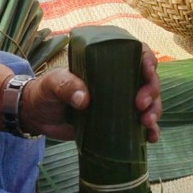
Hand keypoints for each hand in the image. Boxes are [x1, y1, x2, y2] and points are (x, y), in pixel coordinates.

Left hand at [19, 46, 161, 142]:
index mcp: (106, 64)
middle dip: (151, 92)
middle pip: (147, 81)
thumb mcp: (53, 83)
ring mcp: (120, 102)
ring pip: (149, 103)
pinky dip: (150, 131)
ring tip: (147, 124)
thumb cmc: (46, 91)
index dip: (147, 60)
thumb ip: (66, 86)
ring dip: (154, 112)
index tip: (147, 72)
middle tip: (141, 105)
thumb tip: (85, 99)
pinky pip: (140, 126)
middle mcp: (119, 81)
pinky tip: (151, 138)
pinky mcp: (118, 122)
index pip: (136, 54)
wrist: (38, 117)